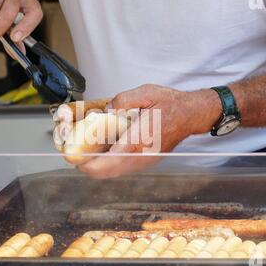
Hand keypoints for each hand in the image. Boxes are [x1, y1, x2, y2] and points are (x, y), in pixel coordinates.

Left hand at [78, 85, 221, 178]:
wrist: (190, 115)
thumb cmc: (170, 104)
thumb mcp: (146, 92)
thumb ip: (124, 99)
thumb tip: (107, 110)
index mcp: (140, 138)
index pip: (110, 158)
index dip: (90, 163)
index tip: (75, 160)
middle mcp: (142, 154)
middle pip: (110, 171)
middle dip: (89, 168)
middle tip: (75, 158)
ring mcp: (145, 160)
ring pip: (116, 173)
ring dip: (99, 169)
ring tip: (85, 157)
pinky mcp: (147, 161)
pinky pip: (124, 169)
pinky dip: (109, 167)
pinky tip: (101, 156)